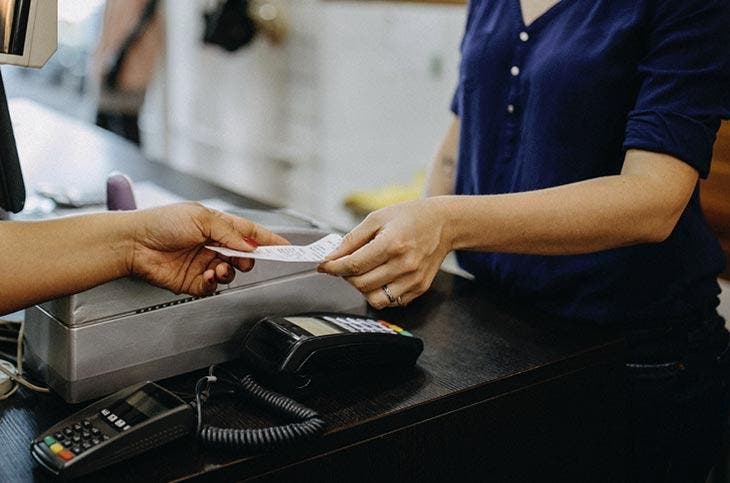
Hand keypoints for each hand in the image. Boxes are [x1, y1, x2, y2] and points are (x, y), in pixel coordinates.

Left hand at [129, 202, 288, 295]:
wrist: (134, 243)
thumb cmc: (161, 222)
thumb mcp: (201, 218)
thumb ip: (228, 232)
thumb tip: (247, 244)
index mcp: (217, 226)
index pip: (249, 233)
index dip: (267, 239)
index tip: (284, 247)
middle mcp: (213, 244)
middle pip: (243, 256)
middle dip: (247, 258)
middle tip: (243, 258)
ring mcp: (204, 263)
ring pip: (231, 272)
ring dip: (229, 270)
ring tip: (219, 267)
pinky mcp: (194, 281)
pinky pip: (213, 286)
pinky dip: (214, 282)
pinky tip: (207, 275)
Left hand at [318, 198, 451, 308]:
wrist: (443, 223)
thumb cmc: (410, 217)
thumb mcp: (377, 219)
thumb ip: (352, 240)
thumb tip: (331, 257)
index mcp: (392, 243)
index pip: (354, 265)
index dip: (334, 267)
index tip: (324, 266)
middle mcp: (404, 264)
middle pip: (362, 284)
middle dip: (346, 276)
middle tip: (345, 265)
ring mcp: (414, 279)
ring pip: (375, 299)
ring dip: (362, 288)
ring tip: (364, 273)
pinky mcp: (419, 288)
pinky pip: (391, 302)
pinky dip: (380, 293)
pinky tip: (380, 277)